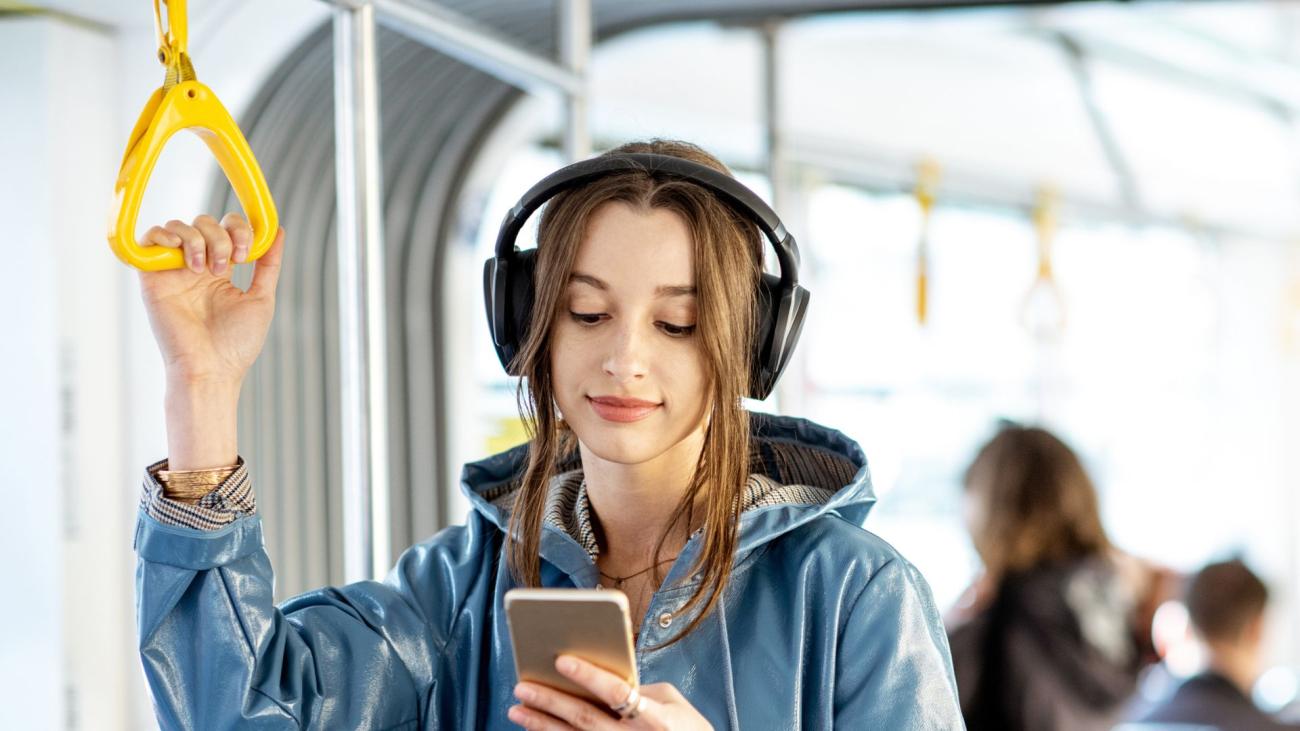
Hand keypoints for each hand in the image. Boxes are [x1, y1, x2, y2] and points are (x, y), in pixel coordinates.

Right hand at [136, 213, 284, 384]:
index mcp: (220, 271)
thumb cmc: (236, 343)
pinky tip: (183, 255)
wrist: (211, 368)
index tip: (247, 252)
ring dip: (198, 239)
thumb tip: (278, 230)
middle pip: (204, 222)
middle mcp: (195, 267)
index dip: (238, 229)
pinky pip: (149, 238)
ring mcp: (172, 270)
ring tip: (204, 269)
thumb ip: (269, 263)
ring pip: (179, 226)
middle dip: (221, 237)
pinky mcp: (151, 277)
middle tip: (229, 264)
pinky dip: (164, 234)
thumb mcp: (261, 297)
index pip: (226, 229)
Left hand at [509, 655, 712, 729]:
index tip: (560, 658)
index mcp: (654, 719)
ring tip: (517, 709)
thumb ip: (640, 689)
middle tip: (521, 686)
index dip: (588, 675)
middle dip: (550, 701)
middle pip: (584, 718)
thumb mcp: (673, 703)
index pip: (615, 692)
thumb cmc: (687, 728)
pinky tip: (535, 727)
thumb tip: (600, 679)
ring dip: (541, 724)